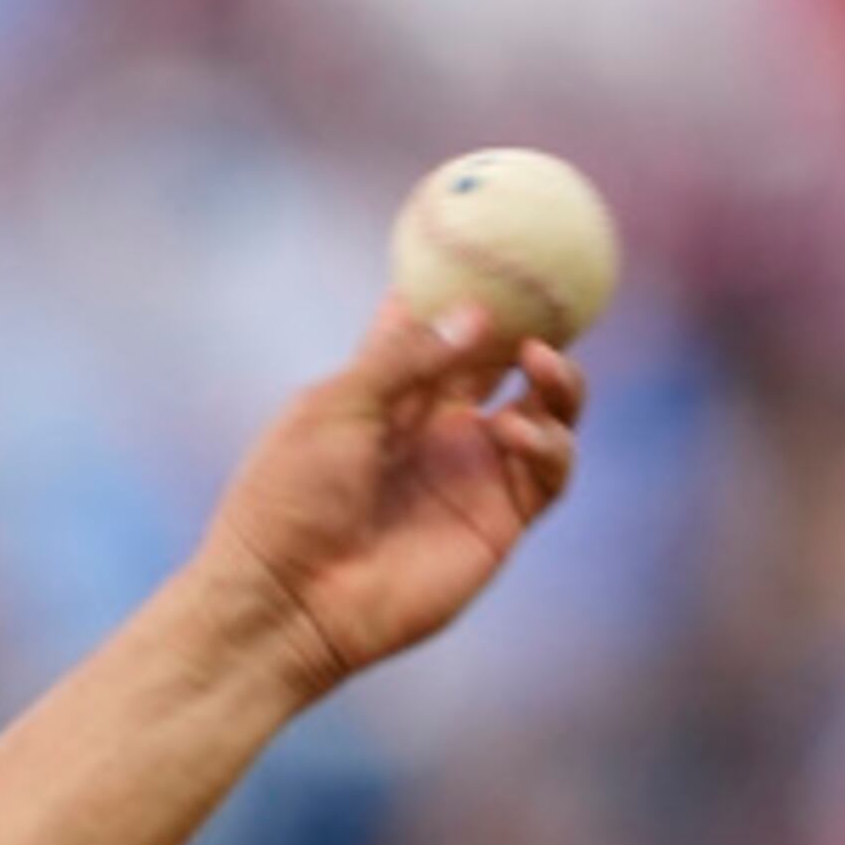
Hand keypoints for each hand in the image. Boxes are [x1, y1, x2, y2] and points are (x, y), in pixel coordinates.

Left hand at [190, 293, 584, 705]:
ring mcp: (472, 474)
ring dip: (559, 378)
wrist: (285, 602)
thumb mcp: (336, 406)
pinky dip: (550, 444)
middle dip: (534, 322)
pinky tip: (515, 432)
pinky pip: (550, 472)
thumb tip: (479, 313)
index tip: (499, 243)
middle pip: (507, 361)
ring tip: (540, 359)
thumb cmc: (288, 500)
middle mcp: (438, 428)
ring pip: (546, 412)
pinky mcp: (497, 524)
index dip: (472, 288)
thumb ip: (406, 358)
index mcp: (390, 395)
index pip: (442, 328)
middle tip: (551, 289)